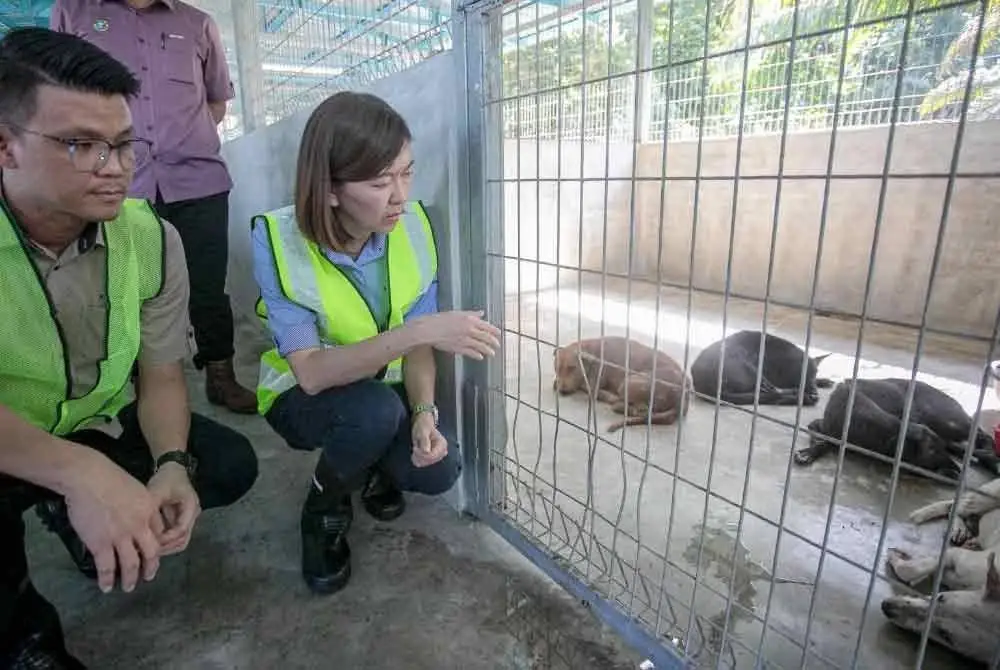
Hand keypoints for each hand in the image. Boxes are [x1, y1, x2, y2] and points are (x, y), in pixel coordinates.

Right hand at [63, 452, 164, 593]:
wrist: (87, 477)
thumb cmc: (109, 477)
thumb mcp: (136, 488)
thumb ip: (142, 504)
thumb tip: (141, 515)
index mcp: (150, 510)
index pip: (158, 534)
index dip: (156, 546)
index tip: (153, 554)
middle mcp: (139, 526)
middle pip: (151, 553)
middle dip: (150, 568)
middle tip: (148, 576)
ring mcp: (120, 536)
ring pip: (131, 564)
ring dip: (130, 579)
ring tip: (128, 587)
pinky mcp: (100, 543)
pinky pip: (107, 567)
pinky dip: (107, 579)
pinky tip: (106, 586)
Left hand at [146, 462, 200, 556]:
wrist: (173, 469)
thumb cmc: (166, 479)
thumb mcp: (157, 491)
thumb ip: (151, 510)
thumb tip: (143, 531)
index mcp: (190, 507)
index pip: (181, 530)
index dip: (166, 538)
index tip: (150, 540)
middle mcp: (192, 516)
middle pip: (182, 540)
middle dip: (166, 547)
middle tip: (148, 551)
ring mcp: (188, 520)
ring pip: (179, 541)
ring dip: (165, 547)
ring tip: (148, 548)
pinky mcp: (180, 521)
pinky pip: (174, 536)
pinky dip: (164, 541)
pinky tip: (150, 542)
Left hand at [411, 412, 447, 467]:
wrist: (422, 424)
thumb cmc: (423, 426)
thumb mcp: (423, 432)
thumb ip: (425, 441)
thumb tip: (426, 452)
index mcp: (442, 444)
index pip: (432, 455)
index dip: (422, 454)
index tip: (415, 449)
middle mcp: (442, 451)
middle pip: (430, 460)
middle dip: (420, 456)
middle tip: (413, 449)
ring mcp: (438, 455)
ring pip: (427, 463)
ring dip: (418, 459)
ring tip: (414, 451)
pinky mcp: (432, 457)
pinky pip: (425, 463)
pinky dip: (419, 460)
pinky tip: (415, 456)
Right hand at [413, 310, 500, 359]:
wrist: (429, 329)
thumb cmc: (440, 319)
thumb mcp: (457, 313)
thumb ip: (471, 314)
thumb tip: (482, 313)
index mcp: (469, 320)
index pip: (486, 326)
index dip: (494, 330)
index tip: (499, 333)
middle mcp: (469, 330)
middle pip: (485, 337)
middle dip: (493, 342)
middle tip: (498, 345)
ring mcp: (464, 340)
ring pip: (480, 346)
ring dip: (488, 350)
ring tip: (492, 353)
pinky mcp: (458, 348)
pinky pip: (471, 353)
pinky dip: (477, 355)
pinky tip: (480, 357)